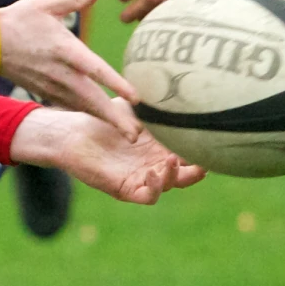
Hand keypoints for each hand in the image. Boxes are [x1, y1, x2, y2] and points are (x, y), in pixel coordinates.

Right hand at [0, 0, 139, 134]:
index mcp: (65, 49)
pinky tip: (105, 122)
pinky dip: (89, 115)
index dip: (116, 84)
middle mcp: (60, 73)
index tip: (136, 98)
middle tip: (136, 135)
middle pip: (91, 100)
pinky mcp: (46, 92)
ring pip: (83, 107)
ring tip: (129, 134)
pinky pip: (72, 107)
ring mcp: (52, 86)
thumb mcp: (46, 3)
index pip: (95, 69)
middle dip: (114, 118)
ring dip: (105, 120)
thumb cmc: (19, 20)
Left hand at [11, 108, 204, 205]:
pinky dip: (156, 188)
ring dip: (176, 176)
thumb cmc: (103, 118)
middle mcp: (156, 163)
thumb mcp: (135, 109)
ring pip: (171, 184)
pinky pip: (148, 195)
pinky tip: (153, 172)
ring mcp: (142, 177)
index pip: (190, 152)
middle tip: (206, 159)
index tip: (211, 140)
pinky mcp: (125, 188)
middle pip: (187, 172)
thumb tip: (183, 90)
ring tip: (172, 161)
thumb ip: (157, 104)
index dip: (202, 149)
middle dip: (198, 168)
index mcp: (162, 146)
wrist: (72, 132)